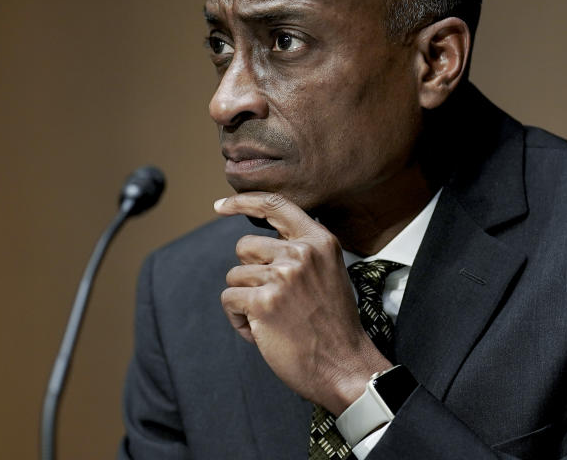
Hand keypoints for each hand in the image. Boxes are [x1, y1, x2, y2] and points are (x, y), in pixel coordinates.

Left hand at [216, 192, 392, 413]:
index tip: (221, 205)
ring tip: (271, 319)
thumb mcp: (329, 272)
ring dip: (245, 299)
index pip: (275, 204)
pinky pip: (229, 299)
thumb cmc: (333, 324)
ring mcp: (282, 276)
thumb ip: (301, 251)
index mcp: (319, 241)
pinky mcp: (263, 302)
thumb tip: (259, 242)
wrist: (345, 365)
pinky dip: (238, 319)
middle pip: (245, 246)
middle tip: (275, 300)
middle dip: (250, 273)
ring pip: (235, 275)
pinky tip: (261, 332)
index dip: (242, 201)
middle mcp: (301, 252)